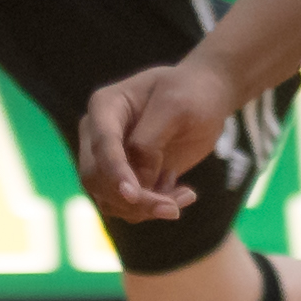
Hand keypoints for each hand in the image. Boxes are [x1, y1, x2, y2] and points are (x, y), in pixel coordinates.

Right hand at [77, 56, 243, 226]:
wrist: (203, 99)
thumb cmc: (190, 92)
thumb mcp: (175, 106)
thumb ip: (150, 142)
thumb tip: (138, 182)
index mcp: (104, 106)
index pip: (102, 144)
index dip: (114, 172)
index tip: (133, 195)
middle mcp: (97, 134)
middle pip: (98, 178)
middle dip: (134, 199)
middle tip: (174, 208)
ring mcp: (107, 159)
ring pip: (110, 199)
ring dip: (147, 208)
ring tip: (186, 196)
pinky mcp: (124, 178)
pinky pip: (129, 206)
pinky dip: (154, 208)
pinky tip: (182, 193)